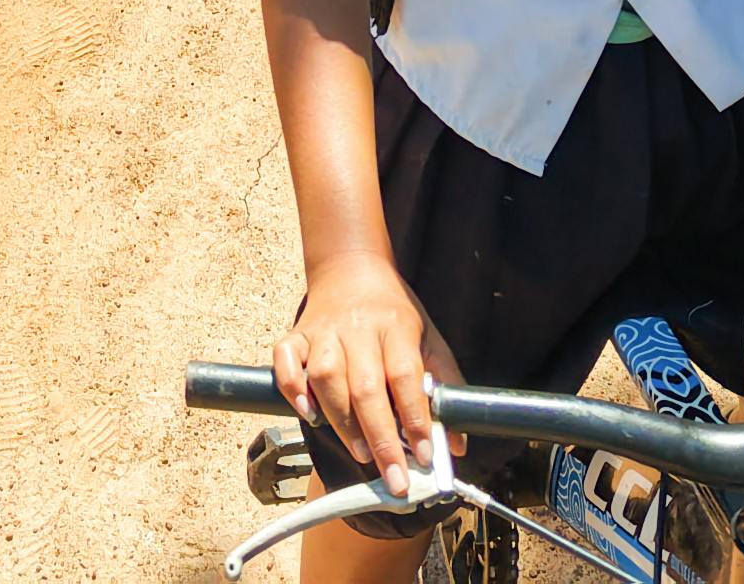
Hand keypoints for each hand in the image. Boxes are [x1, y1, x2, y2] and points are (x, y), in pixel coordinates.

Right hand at [275, 251, 457, 479]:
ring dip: (342, 419)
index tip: (423, 455)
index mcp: (396, 326)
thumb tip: (456, 442)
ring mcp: (324, 330)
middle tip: (392, 476)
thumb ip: (446, 386)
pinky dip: (294, 388)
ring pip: (326, 376)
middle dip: (380, 437)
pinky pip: (286, 360)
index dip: (415, 417)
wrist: (352, 267)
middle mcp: (359, 327)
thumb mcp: (429, 338)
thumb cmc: (394, 312)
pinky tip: (309, 413)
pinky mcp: (297, 334)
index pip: (405, 375)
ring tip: (360, 451)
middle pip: (366, 385)